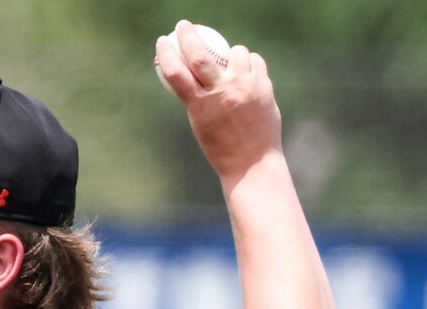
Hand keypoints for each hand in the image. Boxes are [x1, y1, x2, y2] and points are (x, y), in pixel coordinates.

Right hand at [154, 20, 283, 185]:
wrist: (252, 162)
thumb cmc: (221, 147)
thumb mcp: (200, 123)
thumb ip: (197, 97)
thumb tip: (190, 72)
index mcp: (200, 106)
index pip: (176, 72)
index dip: (166, 53)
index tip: (163, 42)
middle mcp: (222, 93)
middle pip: (200, 56)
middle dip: (189, 36)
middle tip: (184, 26)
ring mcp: (245, 88)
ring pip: (235, 52)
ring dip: (229, 53)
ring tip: (228, 62)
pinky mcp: (264, 86)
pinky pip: (254, 61)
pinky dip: (248, 62)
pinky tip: (245, 71)